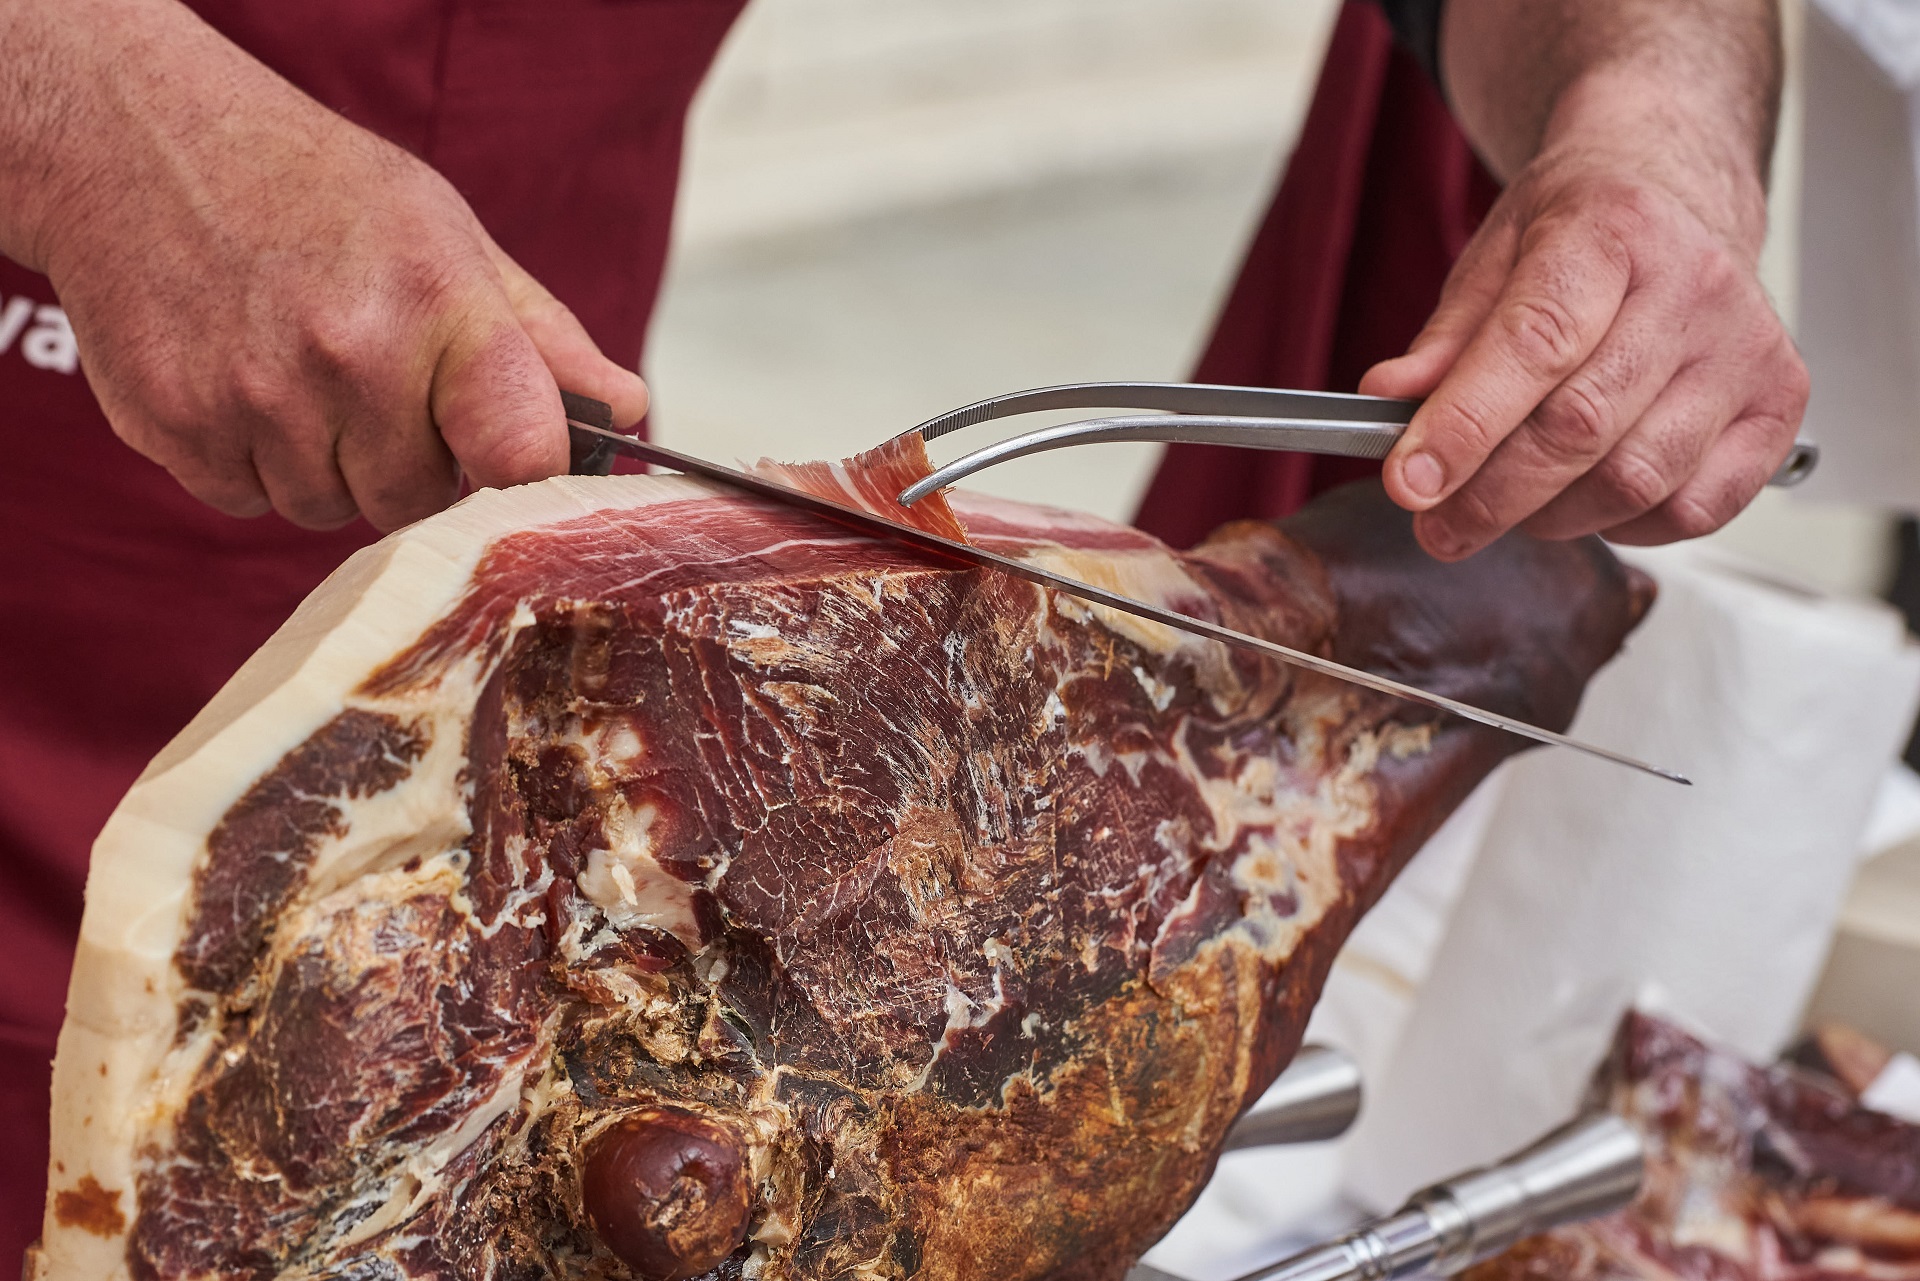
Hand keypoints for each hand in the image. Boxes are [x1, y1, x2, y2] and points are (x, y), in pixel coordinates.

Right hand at [5, 0, 646, 532]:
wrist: (136, 144)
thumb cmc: (312, 189)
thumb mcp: (446, 234)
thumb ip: (541, 337)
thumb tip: (627, 409)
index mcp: (438, 302)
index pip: (523, 454)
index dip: (522, 473)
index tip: (504, 457)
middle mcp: (349, 356)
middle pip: (420, 501)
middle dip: (408, 459)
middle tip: (372, 378)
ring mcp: (255, 399)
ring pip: (331, 510)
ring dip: (327, 464)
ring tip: (301, 370)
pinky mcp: (175, 431)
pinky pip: (250, 501)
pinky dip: (252, 462)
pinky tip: (243, 381)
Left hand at [1363, 73, 1808, 560]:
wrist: (1677, 196)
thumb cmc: (1584, 231)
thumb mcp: (1494, 257)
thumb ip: (1443, 340)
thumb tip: (1387, 403)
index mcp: (1614, 229)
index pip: (1535, 343)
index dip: (1466, 425)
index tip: (1410, 483)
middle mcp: (1695, 284)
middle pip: (1582, 426)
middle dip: (1491, 494)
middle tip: (1437, 523)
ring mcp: (1747, 347)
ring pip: (1636, 479)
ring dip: (1551, 517)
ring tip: (1504, 505)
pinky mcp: (1779, 403)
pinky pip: (1696, 507)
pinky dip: (1626, 526)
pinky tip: (1585, 500)